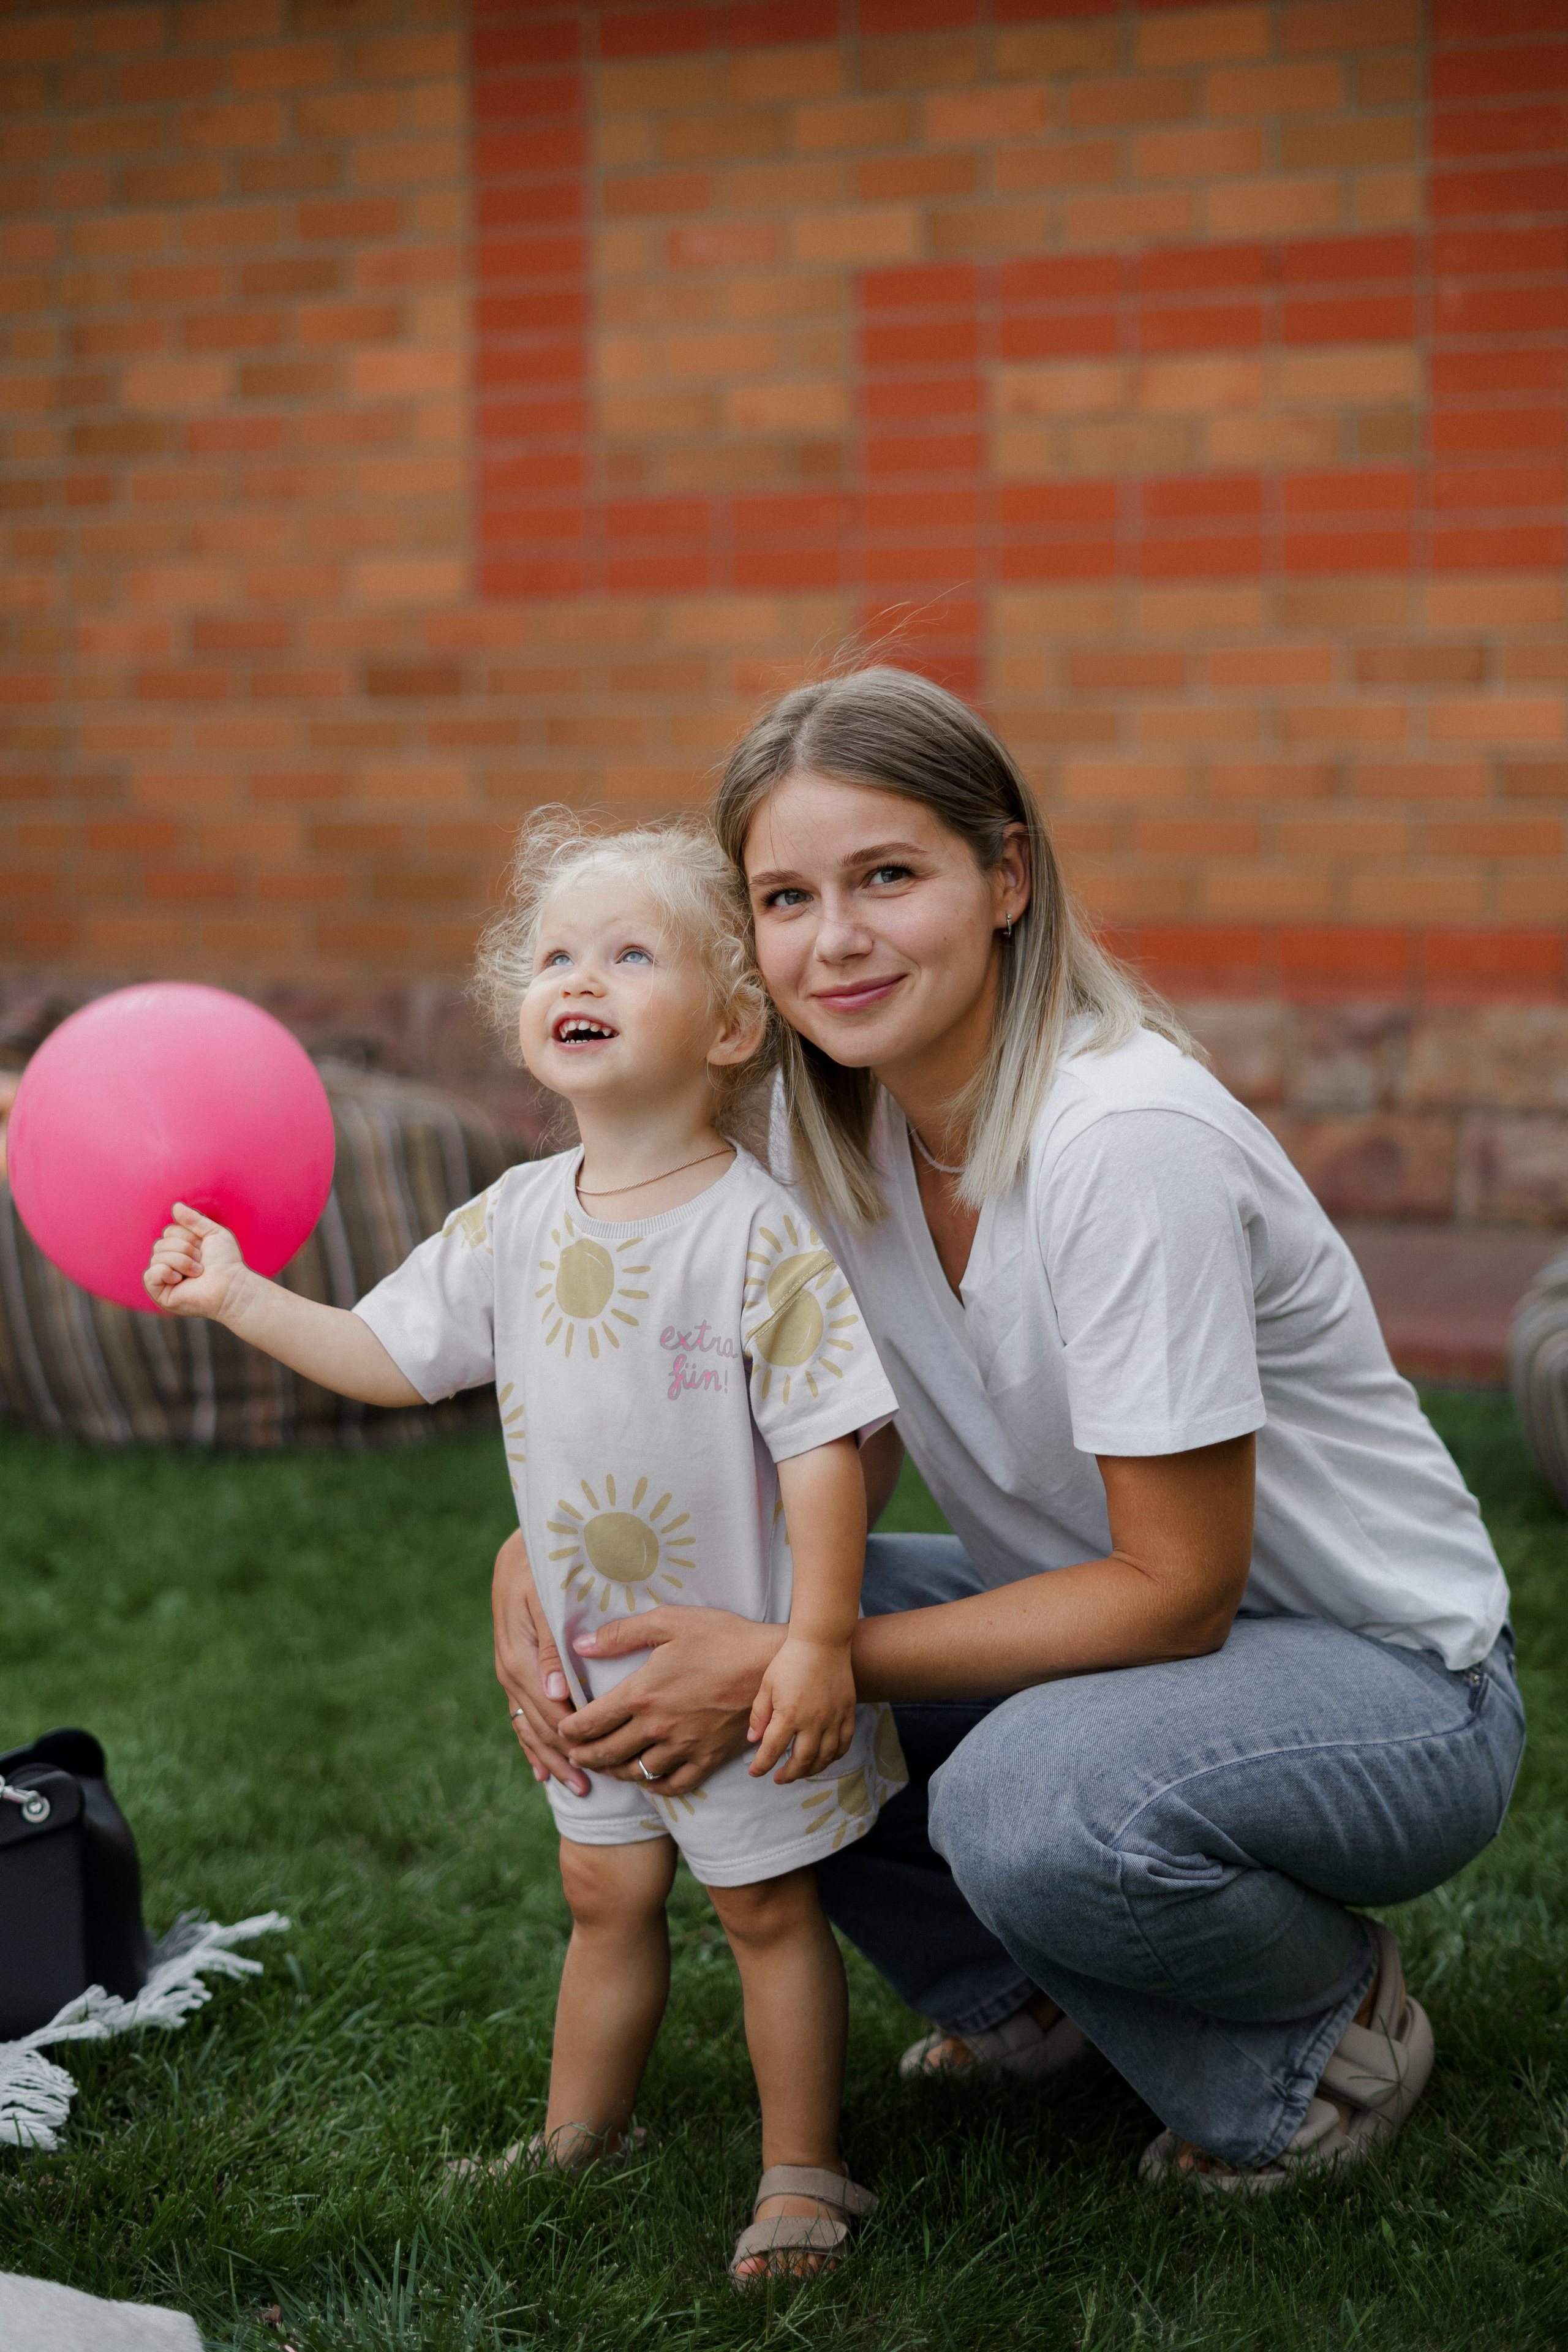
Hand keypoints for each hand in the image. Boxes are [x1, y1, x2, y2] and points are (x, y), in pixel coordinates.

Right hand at [143, 1202, 246, 1317]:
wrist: (232, 1285)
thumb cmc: (226, 1262)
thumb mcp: (213, 1232)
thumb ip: (194, 1219)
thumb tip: (175, 1206)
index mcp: (179, 1250)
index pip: (169, 1232)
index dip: (187, 1236)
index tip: (203, 1248)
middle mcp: (169, 1264)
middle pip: (160, 1243)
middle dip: (184, 1249)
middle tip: (201, 1262)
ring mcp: (164, 1280)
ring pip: (157, 1257)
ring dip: (182, 1261)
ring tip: (198, 1272)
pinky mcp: (160, 1294)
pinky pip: (149, 1275)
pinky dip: (166, 1272)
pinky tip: (180, 1279)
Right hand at [492, 1531, 587, 1796]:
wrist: (518, 1553)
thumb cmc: (540, 1571)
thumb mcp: (545, 1600)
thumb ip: (551, 1646)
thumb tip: (558, 1692)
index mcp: (520, 1660)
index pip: (551, 1712)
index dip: (573, 1740)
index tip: (597, 1761)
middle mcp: (512, 1673)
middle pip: (541, 1727)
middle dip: (566, 1757)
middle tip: (591, 1786)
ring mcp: (511, 1675)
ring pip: (530, 1728)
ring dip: (551, 1758)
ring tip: (575, 1787)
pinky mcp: (514, 1671)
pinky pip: (521, 1716)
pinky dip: (532, 1744)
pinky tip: (541, 1769)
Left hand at [566, 1607, 785, 1797]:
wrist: (772, 1664)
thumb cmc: (721, 1637)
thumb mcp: (669, 1621)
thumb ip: (621, 1634)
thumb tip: (581, 1644)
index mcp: (642, 1694)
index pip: (591, 1723)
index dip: (569, 1731)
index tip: (562, 1730)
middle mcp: (657, 1727)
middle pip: (607, 1754)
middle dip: (583, 1757)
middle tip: (573, 1755)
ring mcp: (684, 1747)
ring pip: (637, 1773)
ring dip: (614, 1773)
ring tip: (604, 1768)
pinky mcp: (708, 1758)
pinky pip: (675, 1785)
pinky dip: (656, 1788)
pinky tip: (648, 1783)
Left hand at [747, 1636, 856, 1782]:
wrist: (822, 1641)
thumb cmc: (790, 1660)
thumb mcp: (767, 1685)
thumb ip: (760, 1714)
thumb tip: (753, 1739)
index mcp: (789, 1715)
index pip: (772, 1751)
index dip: (761, 1765)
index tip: (755, 1772)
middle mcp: (813, 1721)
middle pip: (802, 1760)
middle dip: (789, 1774)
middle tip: (779, 1778)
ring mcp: (833, 1718)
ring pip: (825, 1757)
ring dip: (811, 1770)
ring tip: (800, 1771)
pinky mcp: (847, 1712)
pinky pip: (844, 1743)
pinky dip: (835, 1756)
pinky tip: (825, 1758)